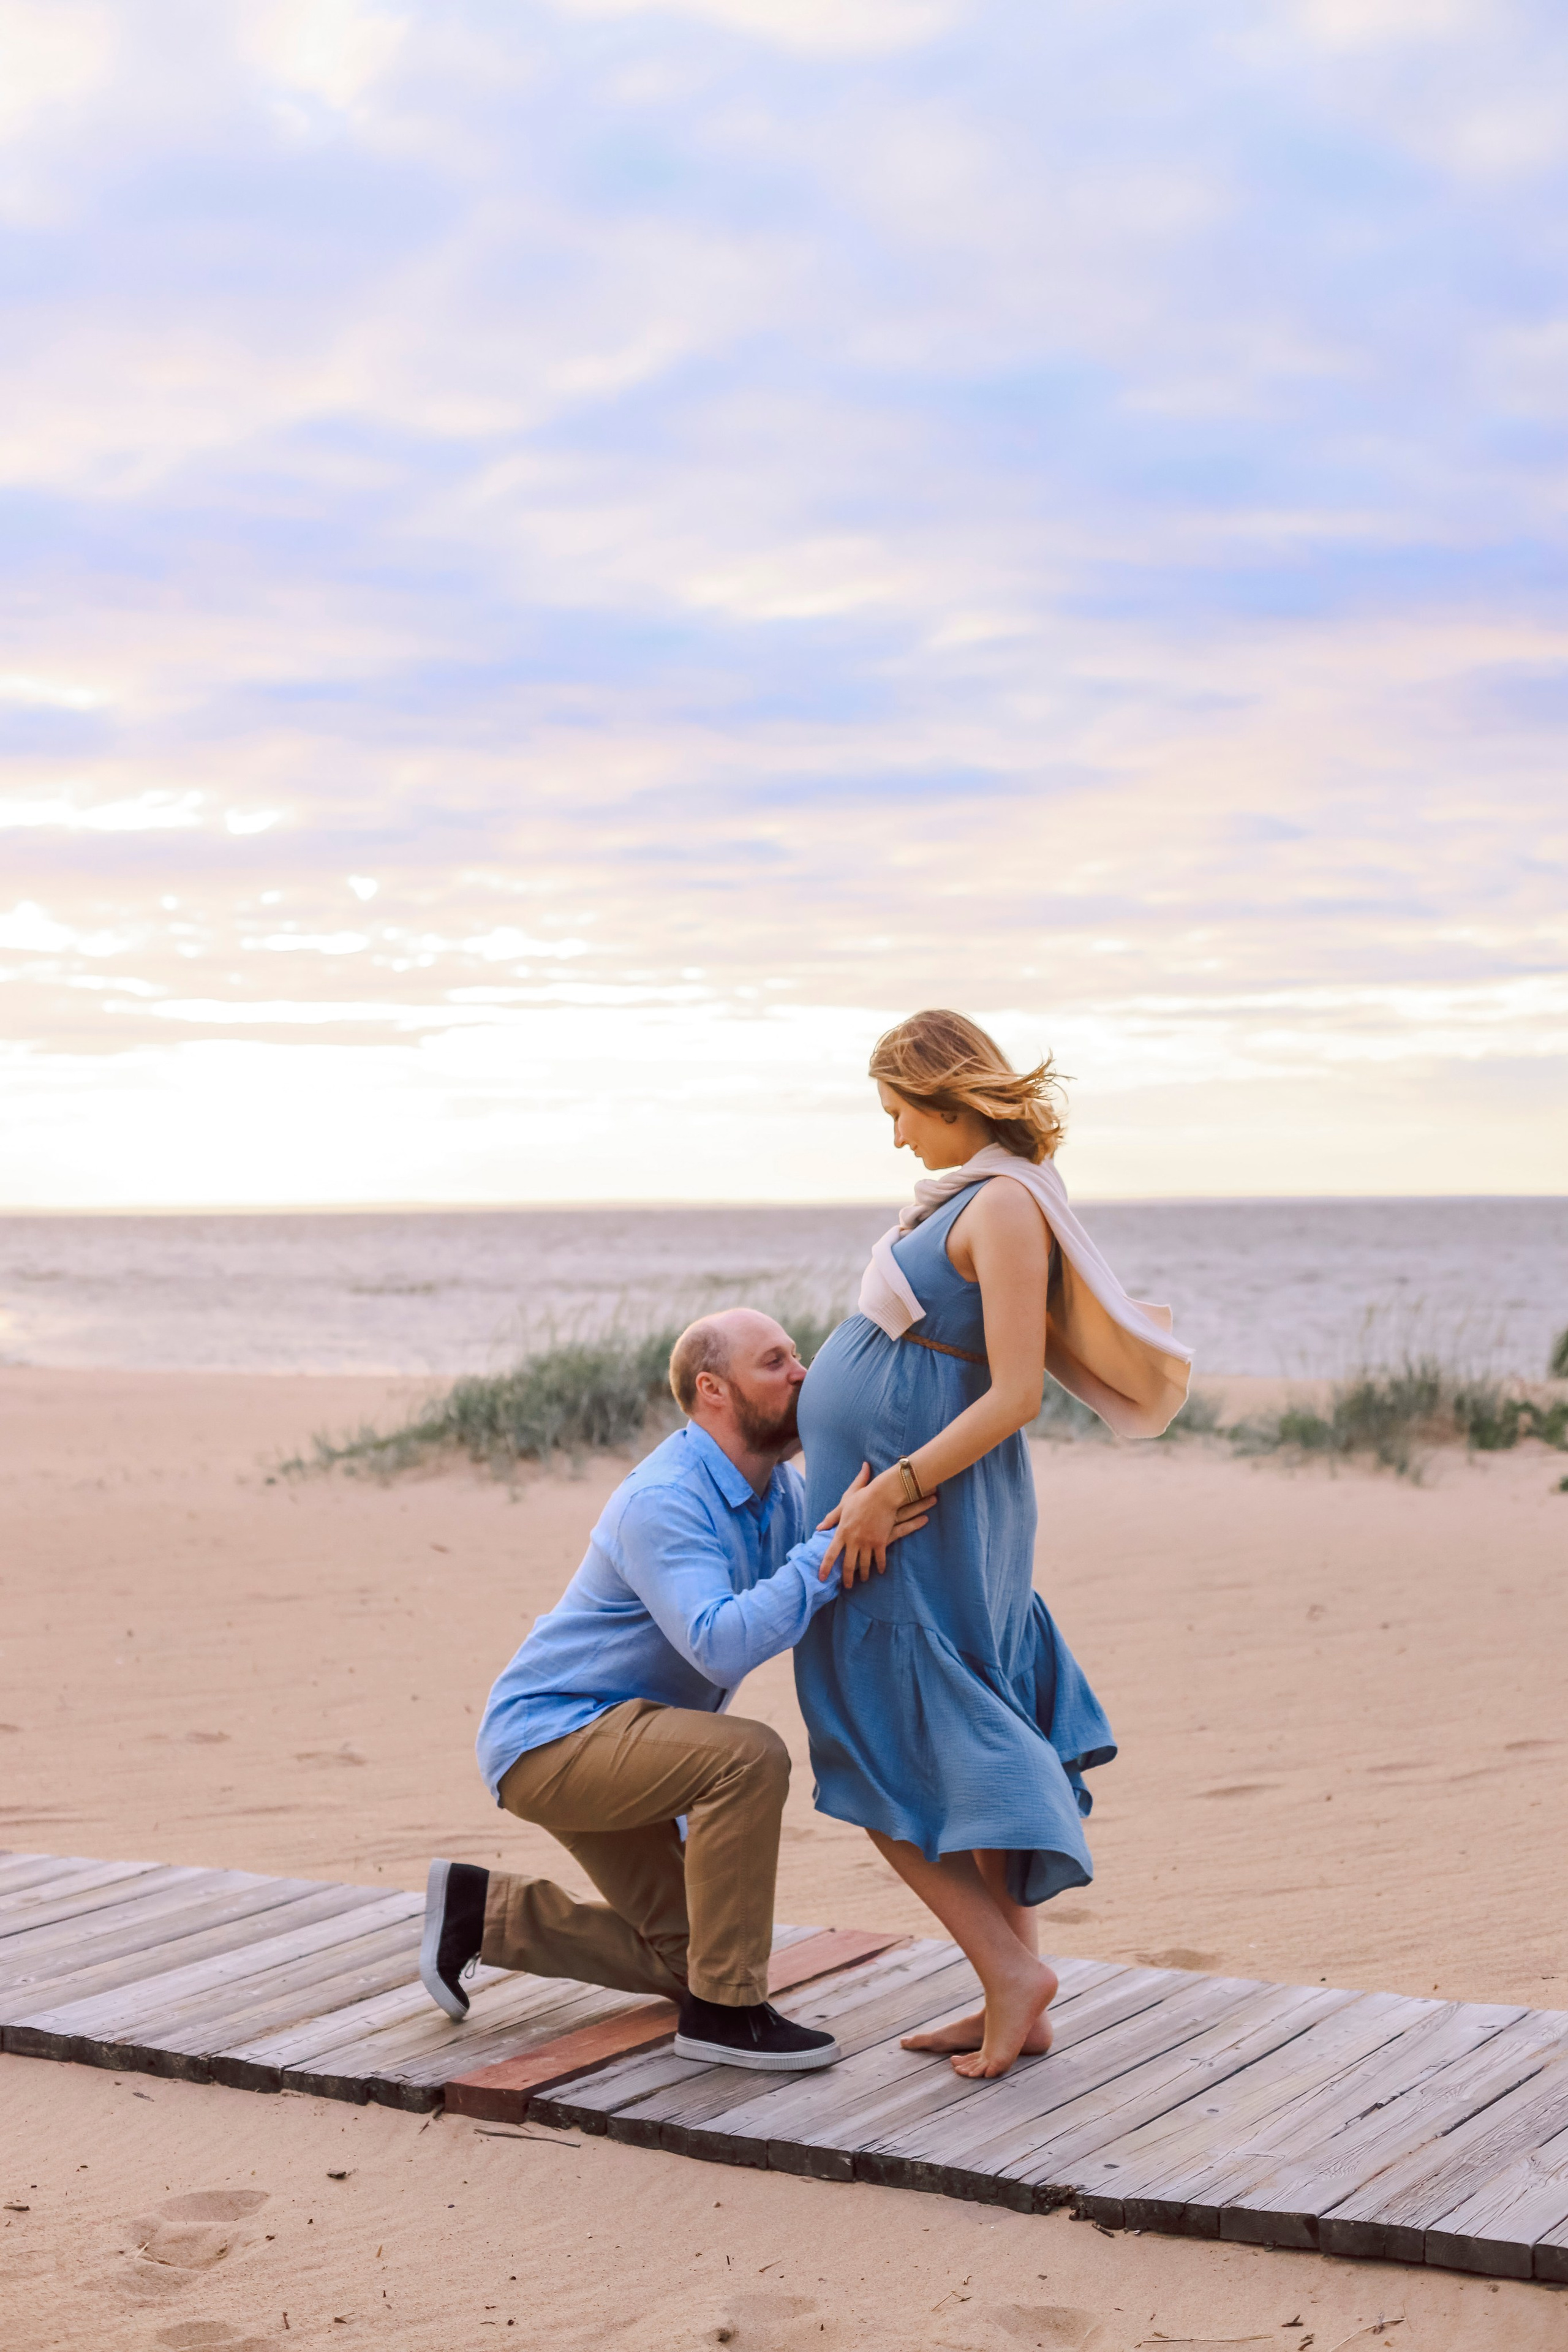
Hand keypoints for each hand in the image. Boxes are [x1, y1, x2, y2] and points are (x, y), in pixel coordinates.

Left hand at [817, 1462, 930, 1585]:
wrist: (882, 1495)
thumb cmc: (862, 1498)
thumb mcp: (843, 1506)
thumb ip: (831, 1518)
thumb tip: (819, 1528)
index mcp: (842, 1532)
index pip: (830, 1554)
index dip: (826, 1567)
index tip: (822, 1578)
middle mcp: (853, 1540)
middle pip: (848, 1565)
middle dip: (847, 1578)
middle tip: (847, 1586)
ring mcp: (867, 1543)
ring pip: (864, 1565)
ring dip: (864, 1574)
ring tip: (863, 1579)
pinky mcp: (880, 1542)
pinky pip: (879, 1560)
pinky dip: (880, 1567)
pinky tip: (880, 1571)